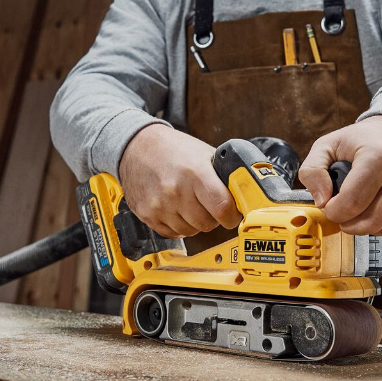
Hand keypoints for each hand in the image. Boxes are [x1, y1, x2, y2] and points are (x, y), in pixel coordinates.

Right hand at [119, 124, 241, 237]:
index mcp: (195, 173)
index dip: (232, 215)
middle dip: (213, 217)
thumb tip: (245, 194)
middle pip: (207, 224)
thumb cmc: (173, 149)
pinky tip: (176, 208)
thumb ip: (224, 175)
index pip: (223, 209)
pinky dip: (178, 225)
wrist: (136, 146)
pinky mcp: (147, 215)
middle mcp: (176, 191)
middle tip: (208, 204)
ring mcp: (159, 205)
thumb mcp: (204, 154)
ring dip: (195, 222)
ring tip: (189, 202)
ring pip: (191, 231)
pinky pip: (173, 233)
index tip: (233, 213)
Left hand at [299, 116, 381, 235]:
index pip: (352, 202)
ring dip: (369, 228)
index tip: (330, 207)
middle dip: (350, 225)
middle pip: (372, 220)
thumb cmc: (366, 138)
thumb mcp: (330, 144)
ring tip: (359, 216)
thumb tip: (321, 201)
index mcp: (378, 156)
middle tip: (343, 216)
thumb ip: (313, 170)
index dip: (334, 212)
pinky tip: (379, 214)